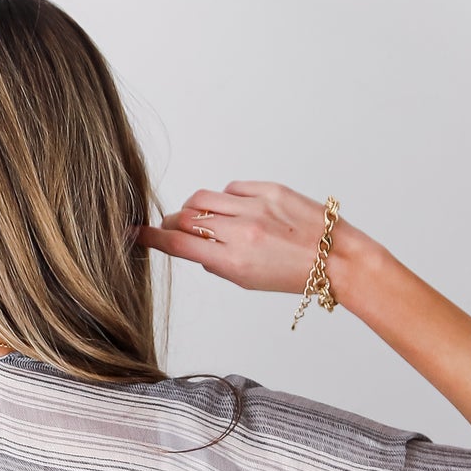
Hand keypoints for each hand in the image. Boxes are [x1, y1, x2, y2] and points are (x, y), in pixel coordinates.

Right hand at [136, 182, 372, 302]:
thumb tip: (194, 249)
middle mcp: (240, 230)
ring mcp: (254, 206)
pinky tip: (234, 211)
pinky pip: (231, 189)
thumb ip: (218, 264)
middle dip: (172, 224)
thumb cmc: (294, 275)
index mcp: (233, 260)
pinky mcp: (268, 188)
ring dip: (194, 209)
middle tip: (171, 230)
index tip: (135, 234)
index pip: (179, 245)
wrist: (336, 258)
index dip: (152, 239)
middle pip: (186, 218)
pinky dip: (224, 199)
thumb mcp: (249, 281)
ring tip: (202, 221)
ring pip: (204, 199)